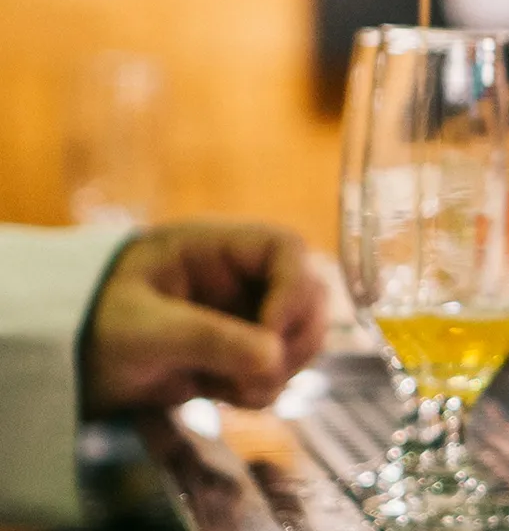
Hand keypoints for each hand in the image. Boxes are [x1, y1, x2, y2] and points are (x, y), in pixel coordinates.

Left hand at [83, 223, 327, 415]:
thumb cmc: (94, 325)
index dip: (292, 290)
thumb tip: (273, 359)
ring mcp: (246, 314)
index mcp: (218, 248)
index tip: (268, 336)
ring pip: (302, 336)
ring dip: (280, 371)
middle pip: (308, 295)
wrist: (66, 364)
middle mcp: (242, 277)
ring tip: (232, 391)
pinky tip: (222, 395)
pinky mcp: (241, 352)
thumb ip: (208, 338)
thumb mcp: (142, 328)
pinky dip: (262, 389)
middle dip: (293, 340)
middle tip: (259, 376)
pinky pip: (279, 368)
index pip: (286, 250)